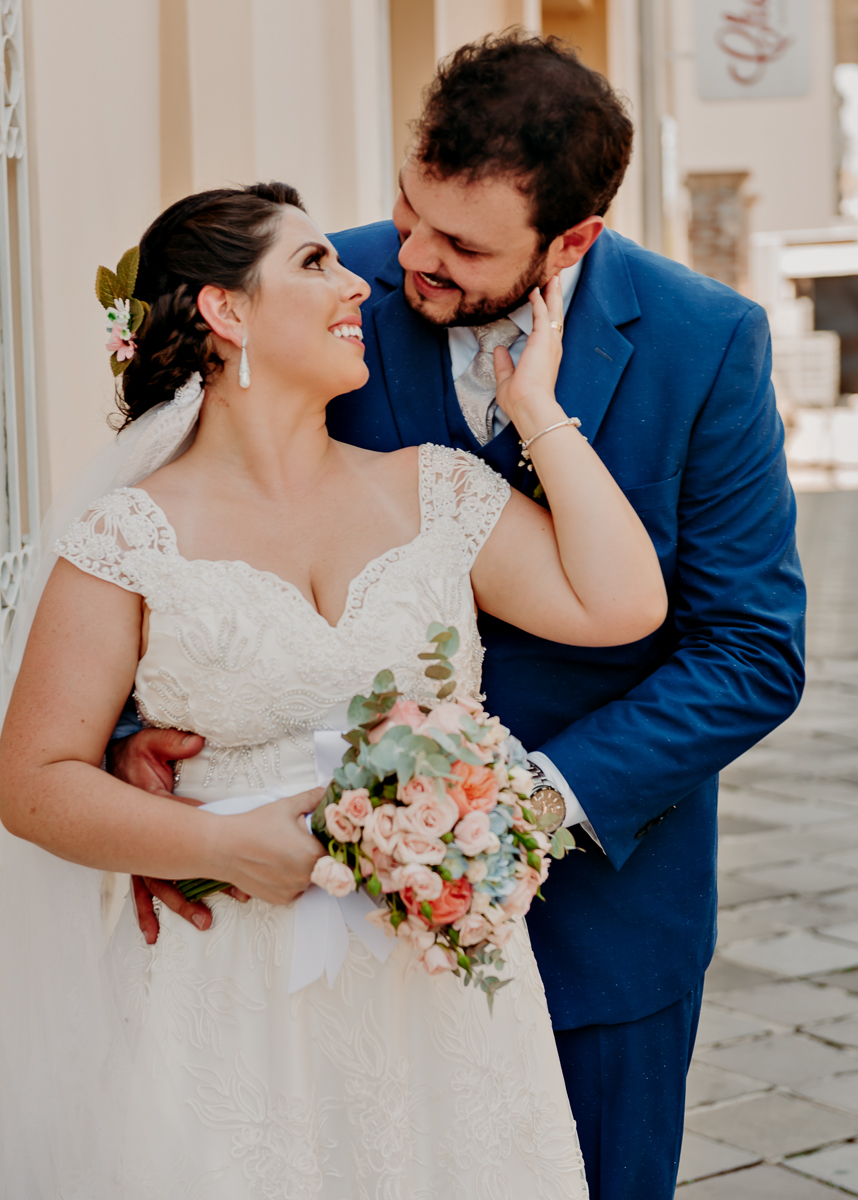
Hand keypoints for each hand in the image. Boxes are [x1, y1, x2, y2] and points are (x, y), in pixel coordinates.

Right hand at [108, 728, 251, 942]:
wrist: (108, 767)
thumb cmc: (131, 757)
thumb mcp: (148, 745)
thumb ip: (172, 743)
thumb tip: (196, 742)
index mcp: (158, 809)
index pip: (192, 825)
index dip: (218, 841)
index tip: (241, 858)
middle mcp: (149, 835)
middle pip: (181, 864)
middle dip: (208, 881)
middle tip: (238, 894)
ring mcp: (142, 849)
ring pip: (163, 883)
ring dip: (182, 903)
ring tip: (204, 921)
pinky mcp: (139, 855)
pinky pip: (142, 887)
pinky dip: (145, 911)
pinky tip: (152, 934)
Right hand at [210, 788, 326, 906]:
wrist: (223, 847)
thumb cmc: (254, 826)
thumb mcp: (287, 806)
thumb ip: (314, 798)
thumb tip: (329, 790)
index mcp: (312, 854)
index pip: (335, 851)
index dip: (330, 842)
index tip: (320, 835)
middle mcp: (305, 877)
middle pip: (324, 866)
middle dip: (315, 854)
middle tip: (298, 841)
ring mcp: (292, 891)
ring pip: (309, 878)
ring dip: (303, 868)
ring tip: (283, 852)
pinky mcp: (280, 899)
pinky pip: (294, 889)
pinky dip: (289, 879)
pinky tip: (275, 865)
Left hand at [494, 274, 565, 439]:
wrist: (529, 406)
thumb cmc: (520, 400)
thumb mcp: (507, 379)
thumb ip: (503, 363)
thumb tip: (497, 350)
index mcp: (544, 356)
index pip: (547, 328)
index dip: (546, 312)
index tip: (544, 298)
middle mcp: (551, 347)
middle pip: (555, 315)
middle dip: (554, 296)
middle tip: (554, 278)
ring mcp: (549, 343)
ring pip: (553, 310)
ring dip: (551, 292)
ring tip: (552, 275)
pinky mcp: (543, 340)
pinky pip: (543, 313)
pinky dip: (540, 300)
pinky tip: (535, 288)